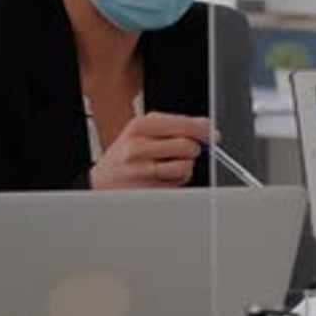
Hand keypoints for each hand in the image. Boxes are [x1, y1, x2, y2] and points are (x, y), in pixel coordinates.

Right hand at [90, 111, 211, 189]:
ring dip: (184, 168)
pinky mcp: (147, 191)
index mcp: (139, 126)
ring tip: (168, 167)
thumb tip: (207, 127)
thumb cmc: (124, 155)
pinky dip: (176, 183)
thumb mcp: (141, 131)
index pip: (182, 125)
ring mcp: (142, 171)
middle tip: (183, 152)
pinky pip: (177, 186)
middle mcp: (138, 147)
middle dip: (192, 150)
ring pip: (185, 167)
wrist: (101, 182)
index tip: (214, 134)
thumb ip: (173, 126)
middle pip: (188, 146)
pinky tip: (162, 179)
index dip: (203, 130)